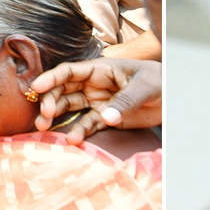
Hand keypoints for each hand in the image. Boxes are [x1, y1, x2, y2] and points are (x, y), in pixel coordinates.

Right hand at [30, 59, 162, 144]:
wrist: (172, 96)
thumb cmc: (159, 81)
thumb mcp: (145, 85)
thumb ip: (126, 100)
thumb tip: (106, 117)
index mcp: (100, 69)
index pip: (70, 71)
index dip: (51, 77)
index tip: (36, 87)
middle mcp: (94, 85)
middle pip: (63, 90)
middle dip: (49, 100)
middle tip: (43, 115)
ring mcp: (98, 102)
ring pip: (69, 108)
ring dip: (55, 117)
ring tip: (44, 129)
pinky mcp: (105, 118)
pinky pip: (86, 125)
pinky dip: (78, 132)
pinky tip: (73, 140)